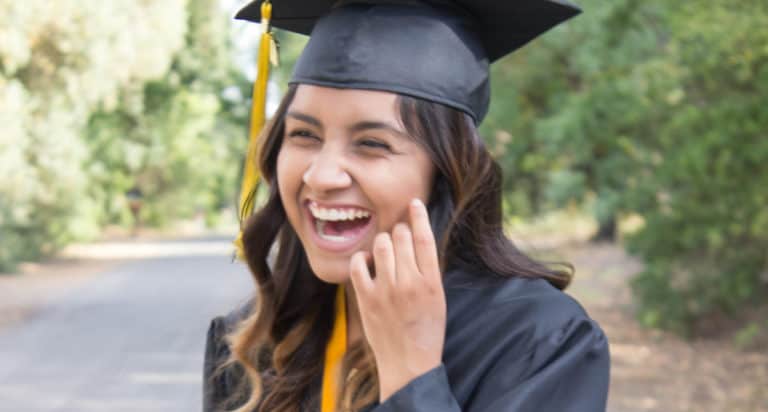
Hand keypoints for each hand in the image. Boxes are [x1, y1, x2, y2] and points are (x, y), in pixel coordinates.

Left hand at [349, 198, 446, 401]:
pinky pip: (358, 265)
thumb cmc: (426, 330)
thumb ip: (427, 270)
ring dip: (382, 242)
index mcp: (431, 283)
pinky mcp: (367, 300)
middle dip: (399, 231)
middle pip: (401, 237)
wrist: (409, 364)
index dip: (419, 216)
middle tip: (399, 237)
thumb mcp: (438, 298)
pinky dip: (361, 259)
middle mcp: (409, 283)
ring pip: (381, 245)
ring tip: (385, 251)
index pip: (424, 238)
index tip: (414, 203)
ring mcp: (386, 291)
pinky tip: (367, 263)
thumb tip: (415, 238)